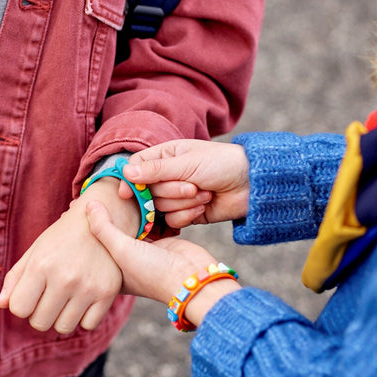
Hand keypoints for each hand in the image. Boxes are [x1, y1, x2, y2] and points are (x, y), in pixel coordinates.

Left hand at [0, 178, 136, 334]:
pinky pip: (88, 325)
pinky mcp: (108, 293)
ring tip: (66, 297)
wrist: (101, 221)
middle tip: (48, 295)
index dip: (22, 303)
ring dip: (61, 316)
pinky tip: (83, 299)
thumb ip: (15, 277)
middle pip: (40, 323)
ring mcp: (88, 287)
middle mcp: (65, 278)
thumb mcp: (35, 250)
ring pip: (63, 327)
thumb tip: (2, 305)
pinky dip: (83, 317)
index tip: (30, 293)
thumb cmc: (62, 237)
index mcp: (42, 265)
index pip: (19, 309)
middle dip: (39, 313)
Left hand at [86, 200, 239, 326]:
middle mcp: (126, 263)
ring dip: (120, 213)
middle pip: (108, 237)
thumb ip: (104, 227)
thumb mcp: (122, 250)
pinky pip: (144, 221)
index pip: (91, 251)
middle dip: (99, 220)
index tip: (70, 211)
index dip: (81, 232)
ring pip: (126, 227)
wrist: (193, 277)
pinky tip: (127, 196)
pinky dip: (139, 211)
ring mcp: (143, 251)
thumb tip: (89, 204)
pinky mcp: (159, 240)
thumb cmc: (154, 272)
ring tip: (102, 194)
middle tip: (83, 200)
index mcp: (112, 275)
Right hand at [118, 139, 249, 227]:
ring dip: (183, 202)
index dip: (130, 181)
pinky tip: (203, 206)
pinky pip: (172, 220)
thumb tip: (126, 172)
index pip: (136, 167)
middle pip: (148, 191)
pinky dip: (188, 214)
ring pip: (160, 207)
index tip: (128, 193)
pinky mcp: (186, 213)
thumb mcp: (187, 163)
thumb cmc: (221, 164)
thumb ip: (155, 170)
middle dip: (171, 191)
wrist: (251, 184)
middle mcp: (167, 176)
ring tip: (204, 194)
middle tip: (192, 186)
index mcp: (165, 156)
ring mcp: (176, 196)